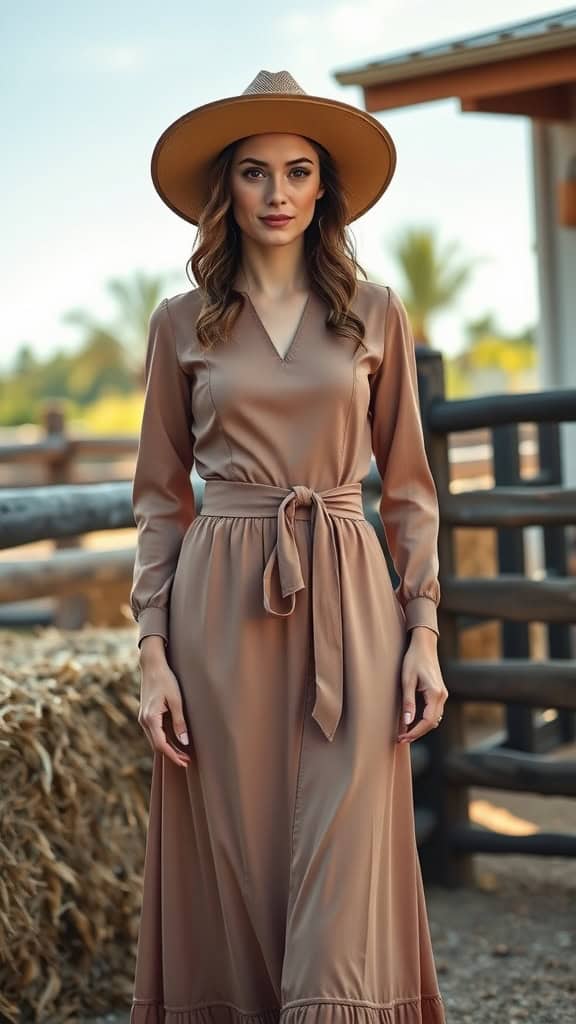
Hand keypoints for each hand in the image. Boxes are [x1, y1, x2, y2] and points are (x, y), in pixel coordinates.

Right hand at [138, 637, 191, 767]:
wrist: (152, 665)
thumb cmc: (166, 680)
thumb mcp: (176, 700)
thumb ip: (180, 722)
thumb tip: (184, 742)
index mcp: (150, 718)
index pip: (161, 745)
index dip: (173, 756)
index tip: (184, 762)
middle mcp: (144, 720)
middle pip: (157, 745)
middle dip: (172, 754)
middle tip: (187, 760)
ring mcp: (143, 718)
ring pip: (155, 739)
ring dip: (168, 747)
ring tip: (184, 753)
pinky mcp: (146, 714)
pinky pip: (154, 732)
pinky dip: (164, 739)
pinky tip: (175, 740)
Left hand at [397, 627, 447, 743]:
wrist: (424, 645)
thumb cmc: (413, 660)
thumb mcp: (406, 680)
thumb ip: (408, 702)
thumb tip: (407, 723)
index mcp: (435, 694)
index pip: (427, 722)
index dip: (415, 733)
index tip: (402, 738)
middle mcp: (442, 696)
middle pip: (432, 723)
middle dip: (417, 733)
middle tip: (401, 738)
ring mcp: (443, 694)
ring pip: (435, 719)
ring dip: (422, 728)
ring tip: (405, 732)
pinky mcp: (440, 692)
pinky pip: (434, 712)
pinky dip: (425, 720)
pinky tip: (412, 721)